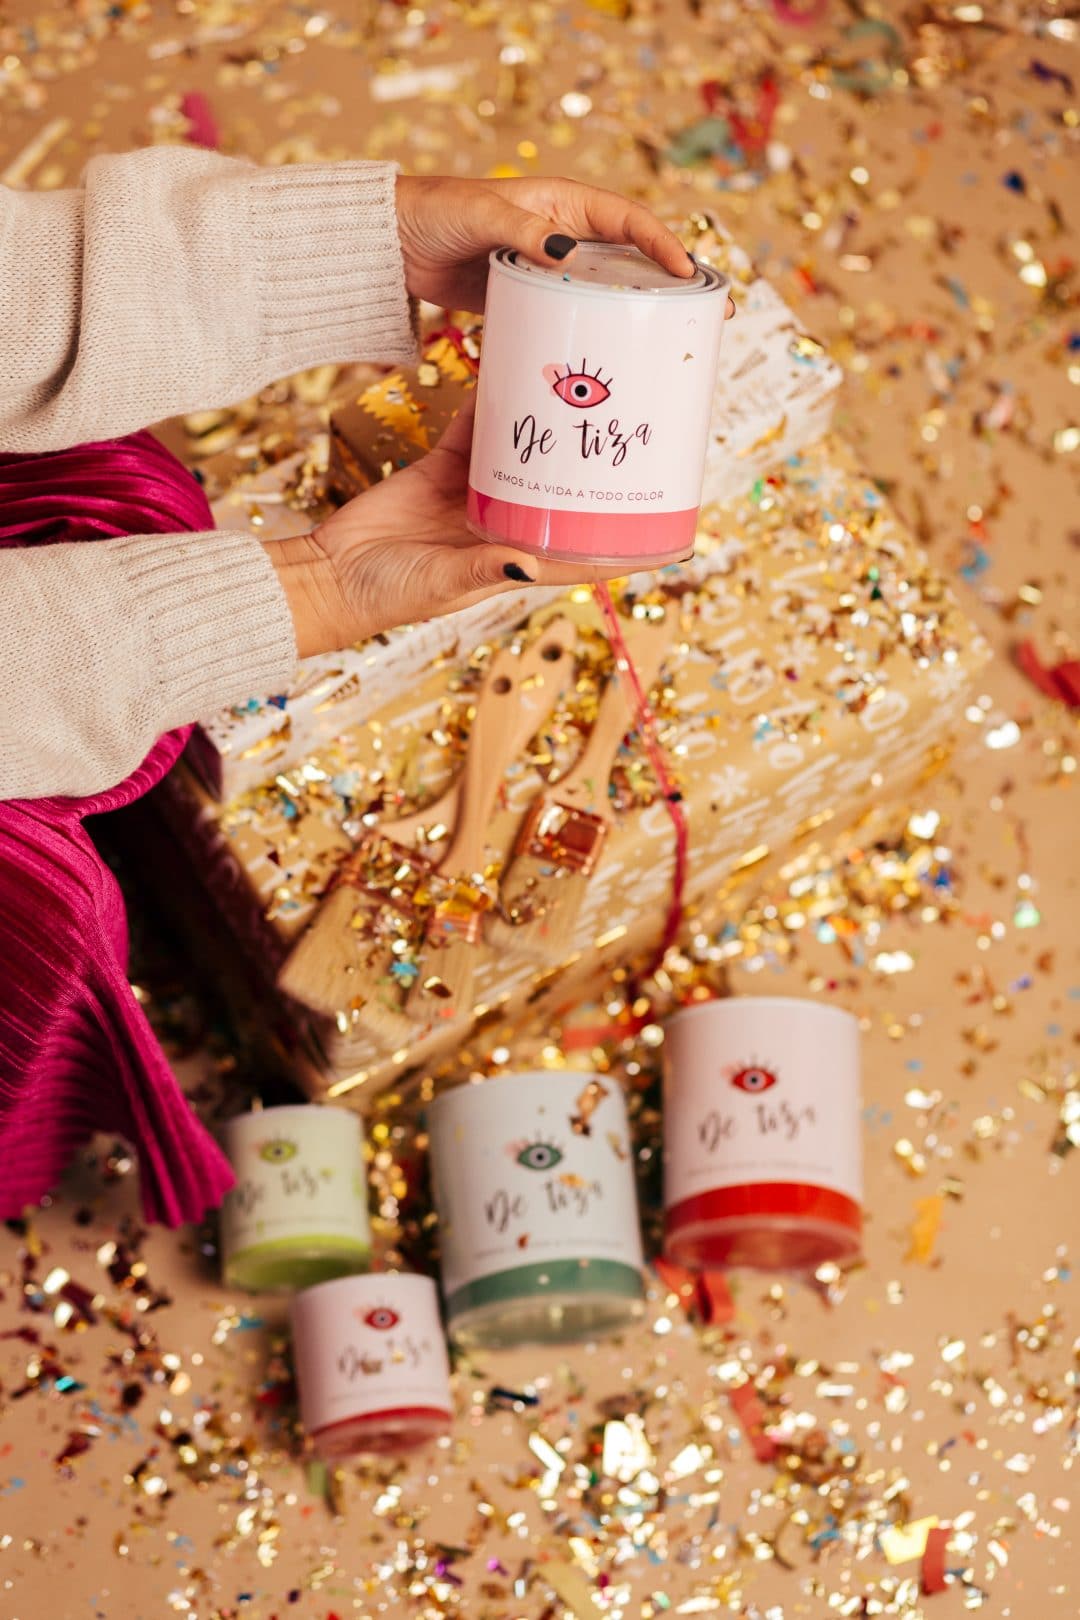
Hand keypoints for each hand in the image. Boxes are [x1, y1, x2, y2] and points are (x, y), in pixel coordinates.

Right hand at [265, 400, 628, 659]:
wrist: (330, 573)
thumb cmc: (389, 594)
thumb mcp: (442, 584)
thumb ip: (484, 570)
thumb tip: (529, 568)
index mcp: (518, 563)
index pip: (587, 558)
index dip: (631, 548)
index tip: (677, 531)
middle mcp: (507, 526)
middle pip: (567, 495)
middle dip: (599, 470)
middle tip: (637, 432)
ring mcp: (476, 495)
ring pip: (527, 454)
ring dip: (553, 428)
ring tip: (587, 390)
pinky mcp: (442, 468)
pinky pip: (477, 430)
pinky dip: (495, 403)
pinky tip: (518, 370)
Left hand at [395, 174, 735, 313]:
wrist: (392, 243)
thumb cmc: (437, 213)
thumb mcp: (484, 215)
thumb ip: (526, 234)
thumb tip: (571, 255)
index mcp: (563, 203)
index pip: (628, 221)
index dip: (663, 246)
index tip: (689, 274)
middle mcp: (564, 235)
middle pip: (630, 261)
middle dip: (670, 286)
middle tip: (707, 315)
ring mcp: (549, 270)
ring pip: (605, 292)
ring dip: (637, 316)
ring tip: (672, 344)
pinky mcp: (529, 299)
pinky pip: (570, 317)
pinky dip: (592, 334)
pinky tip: (610, 360)